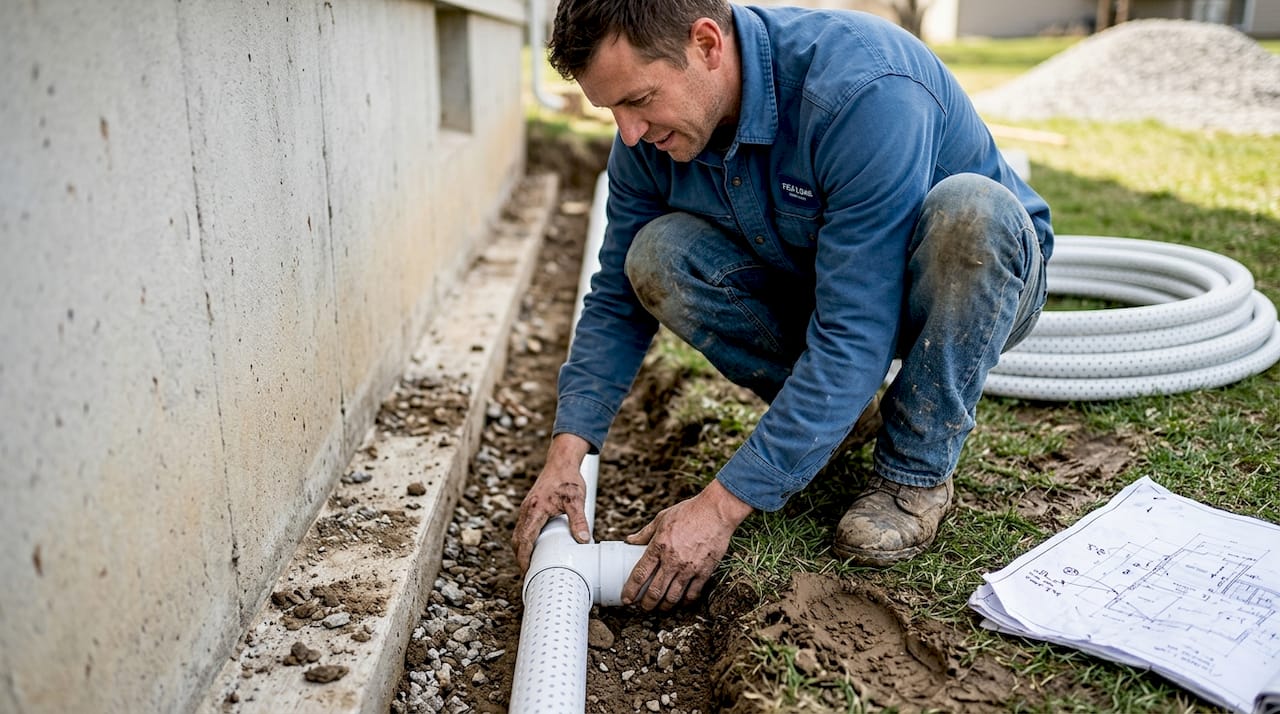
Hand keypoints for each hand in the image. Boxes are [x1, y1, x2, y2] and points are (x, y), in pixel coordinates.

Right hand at [512, 434, 593, 572]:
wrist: (562, 460)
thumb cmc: (569, 478)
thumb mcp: (577, 500)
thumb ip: (579, 520)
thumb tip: (584, 541)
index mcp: (536, 509)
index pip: (524, 539)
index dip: (523, 558)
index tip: (527, 571)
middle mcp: (527, 509)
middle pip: (517, 540)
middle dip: (520, 558)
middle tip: (529, 574)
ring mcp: (527, 508)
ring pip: (518, 534)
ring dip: (521, 550)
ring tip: (531, 565)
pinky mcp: (530, 506)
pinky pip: (522, 527)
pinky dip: (524, 540)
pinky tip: (533, 547)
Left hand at [622, 479, 752, 609]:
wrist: (716, 512)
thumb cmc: (688, 512)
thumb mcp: (661, 518)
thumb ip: (645, 533)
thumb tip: (629, 541)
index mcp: (659, 546)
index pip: (640, 574)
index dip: (631, 590)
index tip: (626, 599)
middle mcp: (672, 560)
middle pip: (655, 591)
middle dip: (646, 604)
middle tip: (642, 607)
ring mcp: (689, 568)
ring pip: (673, 596)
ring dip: (664, 606)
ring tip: (660, 608)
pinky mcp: (704, 571)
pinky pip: (693, 594)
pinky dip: (685, 602)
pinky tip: (680, 602)